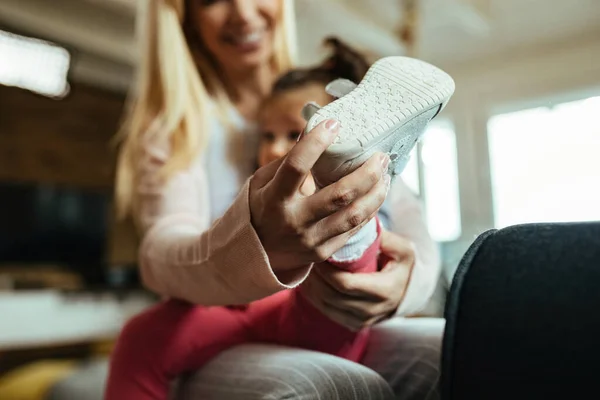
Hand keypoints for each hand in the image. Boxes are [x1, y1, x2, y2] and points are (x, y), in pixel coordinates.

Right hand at [249, 119, 389, 272]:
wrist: (258, 254)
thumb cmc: (262, 208)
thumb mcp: (262, 182)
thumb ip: (287, 160)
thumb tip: (314, 130)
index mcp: (274, 199)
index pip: (297, 167)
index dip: (316, 143)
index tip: (334, 124)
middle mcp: (294, 221)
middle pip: (340, 195)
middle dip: (367, 172)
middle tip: (380, 155)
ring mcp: (311, 240)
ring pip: (354, 215)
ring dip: (376, 192)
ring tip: (386, 174)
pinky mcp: (324, 252)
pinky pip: (354, 229)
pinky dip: (369, 209)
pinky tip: (376, 194)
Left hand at [300, 229, 414, 330]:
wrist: (408, 291)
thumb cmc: (402, 266)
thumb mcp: (402, 250)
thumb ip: (383, 238)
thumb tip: (360, 225)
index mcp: (384, 291)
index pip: (345, 284)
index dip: (327, 270)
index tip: (319, 253)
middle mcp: (372, 310)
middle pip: (331, 296)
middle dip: (316, 277)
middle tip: (307, 257)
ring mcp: (362, 320)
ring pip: (325, 305)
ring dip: (312, 286)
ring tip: (306, 267)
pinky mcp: (353, 324)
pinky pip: (327, 312)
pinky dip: (314, 297)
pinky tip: (310, 281)